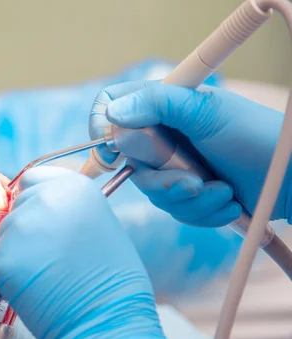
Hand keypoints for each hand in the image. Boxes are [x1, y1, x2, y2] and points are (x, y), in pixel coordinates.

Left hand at [0, 166, 174, 338]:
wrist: (104, 320)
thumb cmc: (109, 280)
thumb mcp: (99, 224)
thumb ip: (67, 207)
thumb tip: (41, 204)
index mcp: (73, 186)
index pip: (31, 180)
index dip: (35, 201)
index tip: (45, 221)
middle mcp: (43, 199)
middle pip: (15, 208)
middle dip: (25, 230)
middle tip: (49, 257)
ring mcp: (20, 227)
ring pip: (3, 236)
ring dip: (16, 253)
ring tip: (46, 275)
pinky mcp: (1, 257)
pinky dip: (7, 275)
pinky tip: (34, 287)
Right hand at [91, 80, 288, 225]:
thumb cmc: (256, 137)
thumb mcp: (206, 113)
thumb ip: (157, 104)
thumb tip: (112, 112)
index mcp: (163, 107)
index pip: (112, 108)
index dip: (104, 129)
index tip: (116, 152)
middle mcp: (164, 135)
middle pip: (128, 162)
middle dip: (163, 181)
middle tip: (193, 182)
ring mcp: (176, 165)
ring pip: (153, 192)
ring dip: (189, 199)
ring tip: (222, 191)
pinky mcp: (190, 193)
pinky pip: (175, 210)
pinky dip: (201, 212)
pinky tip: (228, 202)